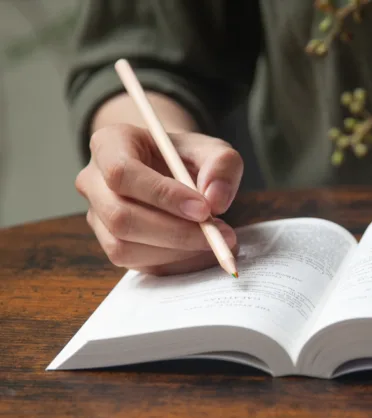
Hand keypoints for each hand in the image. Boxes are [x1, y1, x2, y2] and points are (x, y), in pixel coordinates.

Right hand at [75, 124, 242, 275]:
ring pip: (124, 247)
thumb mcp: (211, 148)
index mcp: (109, 144)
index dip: (162, 195)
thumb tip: (216, 200)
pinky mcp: (111, 244)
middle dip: (175, 232)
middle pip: (120, 217)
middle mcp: (93, 182)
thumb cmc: (187, 157)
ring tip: (215, 241)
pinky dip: (175, 263)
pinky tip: (202, 252)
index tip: (203, 208)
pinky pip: (137, 264)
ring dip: (176, 251)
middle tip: (218, 234)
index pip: (122, 173)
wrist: (172, 171)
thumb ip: (222, 164)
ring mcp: (97, 217)